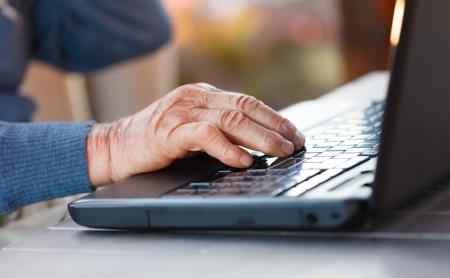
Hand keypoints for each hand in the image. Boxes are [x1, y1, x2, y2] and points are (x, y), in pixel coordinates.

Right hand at [86, 83, 304, 186]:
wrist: (114, 147)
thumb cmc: (155, 142)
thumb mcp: (191, 128)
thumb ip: (218, 129)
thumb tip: (257, 143)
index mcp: (202, 96)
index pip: (247, 102)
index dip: (274, 118)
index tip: (294, 134)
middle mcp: (195, 98)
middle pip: (245, 108)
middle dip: (275, 127)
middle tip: (295, 144)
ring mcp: (182, 112)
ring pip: (231, 120)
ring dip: (261, 138)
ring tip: (280, 152)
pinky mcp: (170, 131)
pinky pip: (206, 135)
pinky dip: (229, 148)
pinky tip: (245, 160)